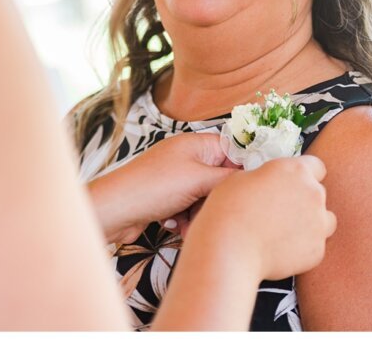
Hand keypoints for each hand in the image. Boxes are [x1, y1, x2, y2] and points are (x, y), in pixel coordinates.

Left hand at [87, 132, 237, 243]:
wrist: (116, 210)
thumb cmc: (153, 187)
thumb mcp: (199, 179)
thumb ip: (230, 178)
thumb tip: (255, 178)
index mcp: (195, 144)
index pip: (233, 150)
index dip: (243, 170)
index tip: (251, 190)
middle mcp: (185, 157)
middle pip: (219, 178)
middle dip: (217, 198)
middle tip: (213, 210)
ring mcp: (174, 177)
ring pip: (205, 197)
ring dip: (201, 213)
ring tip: (189, 223)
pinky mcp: (166, 197)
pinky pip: (188, 208)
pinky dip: (186, 219)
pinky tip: (176, 227)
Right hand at [188, 155, 336, 280]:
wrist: (231, 249)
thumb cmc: (228, 209)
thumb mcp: (240, 178)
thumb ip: (265, 178)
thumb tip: (269, 185)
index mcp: (294, 170)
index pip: (316, 165)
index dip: (303, 172)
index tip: (290, 181)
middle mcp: (313, 193)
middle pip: (318, 192)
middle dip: (302, 198)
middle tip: (277, 207)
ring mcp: (319, 223)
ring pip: (323, 219)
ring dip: (309, 221)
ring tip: (283, 229)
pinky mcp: (317, 250)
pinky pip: (315, 244)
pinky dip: (302, 245)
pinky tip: (278, 246)